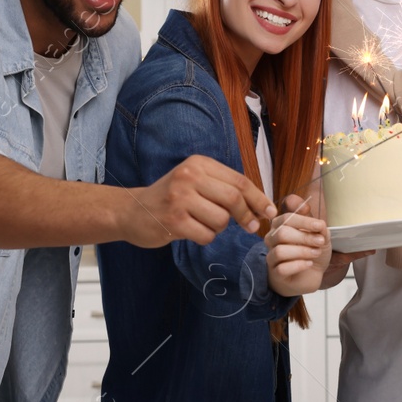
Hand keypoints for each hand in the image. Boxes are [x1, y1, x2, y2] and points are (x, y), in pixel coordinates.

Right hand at [124, 155, 275, 247]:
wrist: (131, 211)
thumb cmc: (171, 198)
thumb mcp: (195, 182)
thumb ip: (224, 188)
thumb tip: (261, 206)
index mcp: (199, 163)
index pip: (239, 180)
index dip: (259, 198)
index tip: (270, 212)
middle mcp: (189, 176)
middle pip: (234, 198)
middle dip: (247, 215)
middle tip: (251, 226)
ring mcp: (179, 198)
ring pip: (221, 220)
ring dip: (218, 228)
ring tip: (202, 223)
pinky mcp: (173, 221)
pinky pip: (206, 235)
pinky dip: (205, 238)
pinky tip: (190, 232)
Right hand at [266, 194, 332, 296]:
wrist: (311, 275)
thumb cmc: (311, 252)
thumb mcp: (320, 238)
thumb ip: (320, 229)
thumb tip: (319, 224)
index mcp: (281, 226)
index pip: (287, 218)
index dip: (304, 221)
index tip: (320, 226)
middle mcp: (272, 239)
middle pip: (282, 233)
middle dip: (304, 237)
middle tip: (320, 242)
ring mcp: (272, 257)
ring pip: (280, 251)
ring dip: (302, 251)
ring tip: (316, 253)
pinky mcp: (275, 273)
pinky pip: (282, 268)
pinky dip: (298, 265)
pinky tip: (309, 264)